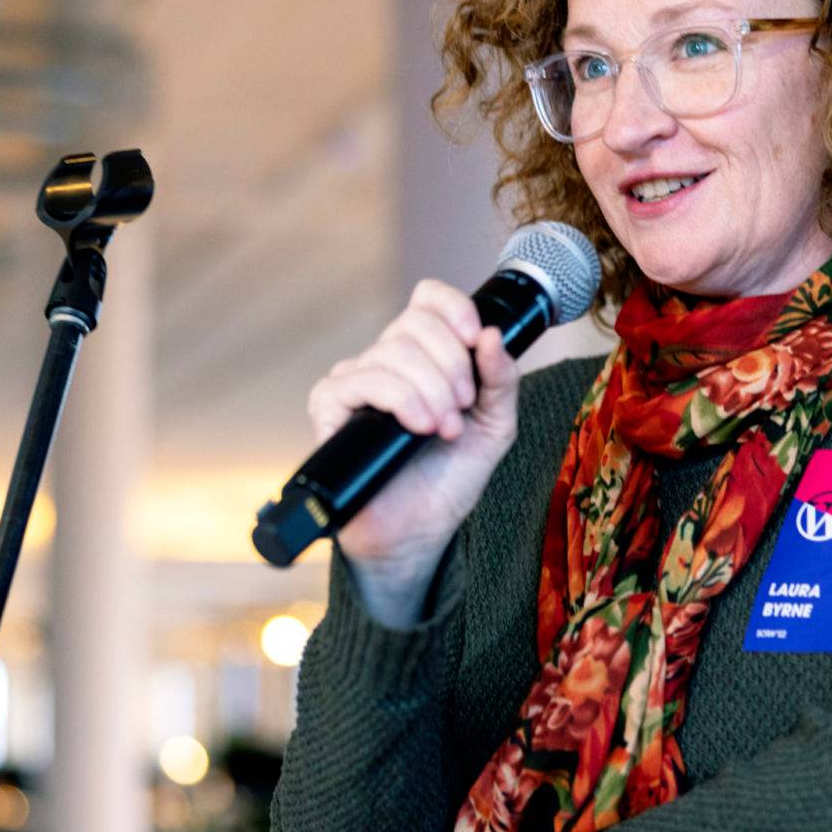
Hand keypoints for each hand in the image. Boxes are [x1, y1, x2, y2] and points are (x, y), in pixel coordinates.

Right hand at [307, 280, 519, 626]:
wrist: (419, 532)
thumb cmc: (449, 479)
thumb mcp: (494, 427)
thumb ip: (501, 381)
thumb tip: (492, 335)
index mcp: (425, 356)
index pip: (428, 299)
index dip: (453, 308)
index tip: (475, 339)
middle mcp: (386, 360)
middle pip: (414, 322)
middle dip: (450, 365)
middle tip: (461, 408)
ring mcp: (356, 380)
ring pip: (392, 351)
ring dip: (430, 390)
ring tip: (443, 429)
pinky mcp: (330, 406)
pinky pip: (360, 378)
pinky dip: (399, 398)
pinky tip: (418, 427)